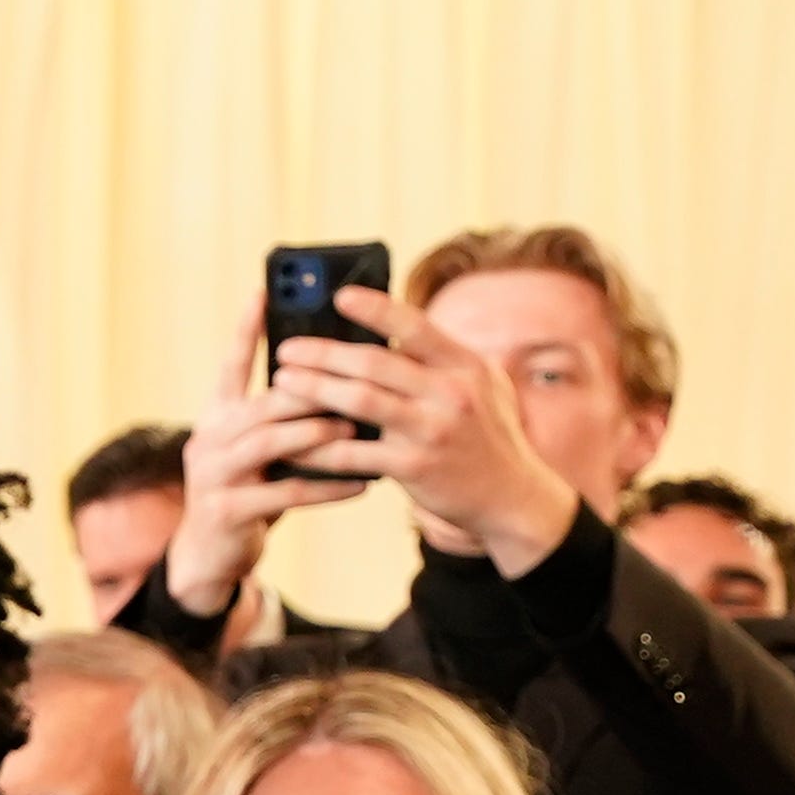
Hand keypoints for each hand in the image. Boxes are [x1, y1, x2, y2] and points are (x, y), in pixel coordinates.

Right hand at [164, 303, 335, 614]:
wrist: (209, 556)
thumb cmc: (248, 491)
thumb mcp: (259, 449)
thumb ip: (283, 419)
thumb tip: (341, 382)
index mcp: (218, 415)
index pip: (232, 362)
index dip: (246, 327)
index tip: (264, 289)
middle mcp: (209, 437)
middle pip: (263, 402)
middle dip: (310, 389)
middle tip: (355, 378)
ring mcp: (214, 475)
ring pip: (271, 443)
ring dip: (317, 434)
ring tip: (355, 429)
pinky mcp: (227, 511)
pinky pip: (285, 493)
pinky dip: (326, 486)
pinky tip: (361, 482)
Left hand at [280, 285, 584, 573]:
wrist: (513, 498)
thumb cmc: (487, 435)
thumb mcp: (482, 385)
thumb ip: (442, 360)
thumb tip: (390, 333)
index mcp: (465, 364)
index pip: (414, 326)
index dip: (375, 308)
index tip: (339, 296)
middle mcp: (451, 393)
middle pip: (373, 363)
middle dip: (322, 353)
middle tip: (286, 349)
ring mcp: (432, 431)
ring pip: (359, 402)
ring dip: (314, 390)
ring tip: (281, 382)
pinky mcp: (414, 467)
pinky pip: (354, 454)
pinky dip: (319, 447)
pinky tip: (294, 442)